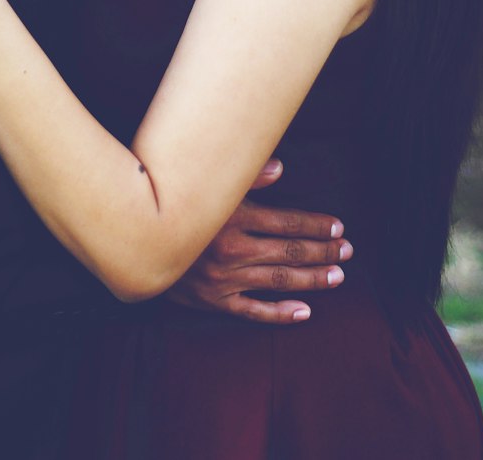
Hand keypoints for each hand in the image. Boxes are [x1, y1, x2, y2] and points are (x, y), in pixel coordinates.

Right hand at [168, 160, 351, 323]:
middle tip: (348, 251)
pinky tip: (305, 311)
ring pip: (278, 280)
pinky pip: (253, 311)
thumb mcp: (208, 182)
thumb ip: (245, 176)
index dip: (316, 226)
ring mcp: (224, 280)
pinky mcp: (213, 301)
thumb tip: (281, 169)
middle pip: (289, 252)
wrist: (134, 240)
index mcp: (234, 218)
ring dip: (311, 279)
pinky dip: (280, 313)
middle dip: (323, 251)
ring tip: (337, 277)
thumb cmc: (175, 202)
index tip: (338, 226)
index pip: (288, 223)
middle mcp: (232, 251)